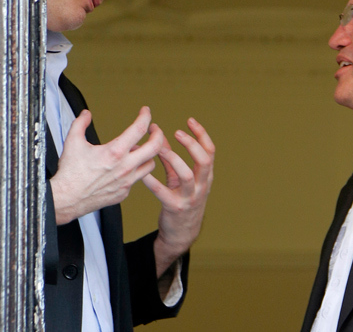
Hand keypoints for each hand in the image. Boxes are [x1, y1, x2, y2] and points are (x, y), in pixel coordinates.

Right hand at [50, 106, 164, 224]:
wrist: (66, 199)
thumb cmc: (70, 173)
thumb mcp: (72, 142)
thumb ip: (80, 124)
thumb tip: (86, 114)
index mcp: (114, 152)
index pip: (139, 128)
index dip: (145, 116)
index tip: (145, 111)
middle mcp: (125, 167)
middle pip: (155, 147)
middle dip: (159, 134)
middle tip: (154, 129)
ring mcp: (127, 181)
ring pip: (150, 164)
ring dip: (148, 155)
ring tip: (138, 150)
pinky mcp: (124, 192)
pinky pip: (136, 179)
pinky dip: (134, 170)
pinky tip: (126, 167)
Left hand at [142, 117, 214, 276]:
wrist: (181, 232)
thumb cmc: (182, 200)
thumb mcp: (180, 179)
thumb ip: (172, 160)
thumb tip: (158, 137)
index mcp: (206, 176)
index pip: (210, 151)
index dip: (202, 134)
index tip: (190, 120)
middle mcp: (202, 186)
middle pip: (204, 161)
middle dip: (192, 144)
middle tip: (177, 132)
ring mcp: (190, 198)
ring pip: (187, 176)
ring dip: (174, 159)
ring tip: (159, 148)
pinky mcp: (175, 208)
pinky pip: (164, 193)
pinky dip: (153, 182)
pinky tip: (143, 173)